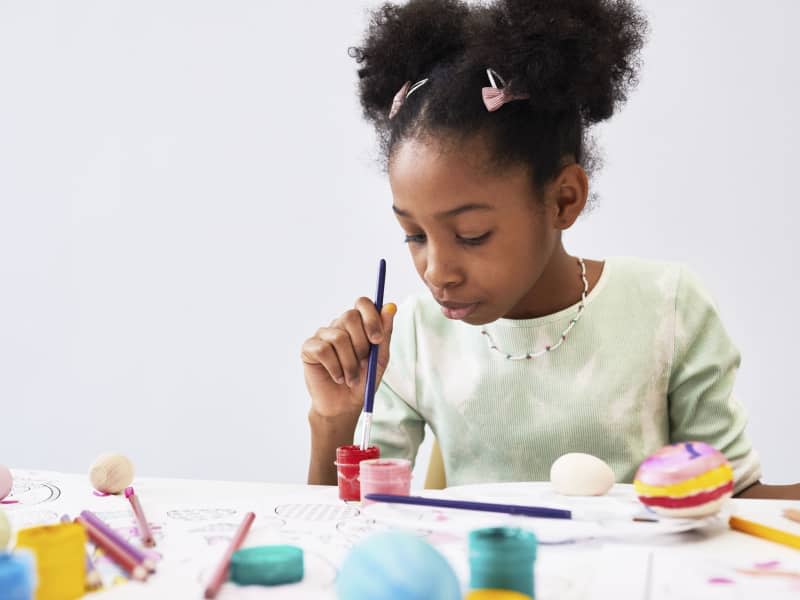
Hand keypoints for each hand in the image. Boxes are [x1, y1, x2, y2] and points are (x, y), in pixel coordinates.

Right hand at [301, 298, 396, 418]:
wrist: (345, 405)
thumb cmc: (363, 380)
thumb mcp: (380, 358)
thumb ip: (385, 332)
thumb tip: (391, 306)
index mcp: (358, 324)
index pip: (362, 303)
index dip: (371, 318)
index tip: (377, 339)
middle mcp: (339, 325)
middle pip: (350, 317)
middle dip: (361, 345)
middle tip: (363, 363)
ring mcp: (323, 335)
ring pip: (338, 337)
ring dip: (349, 363)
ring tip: (351, 378)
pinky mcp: (309, 348)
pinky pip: (323, 350)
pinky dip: (335, 368)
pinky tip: (337, 377)